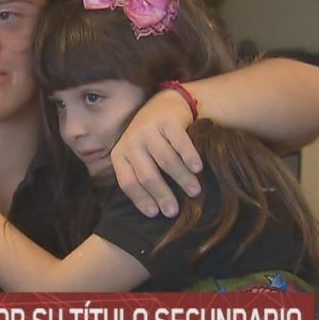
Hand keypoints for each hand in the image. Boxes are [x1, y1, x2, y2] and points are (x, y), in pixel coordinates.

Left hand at [110, 89, 201, 217]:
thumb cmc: (152, 139)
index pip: (128, 183)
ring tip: (194, 192)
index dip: (141, 200)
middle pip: (147, 175)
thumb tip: (154, 210)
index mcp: (120, 154)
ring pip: (166, 161)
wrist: (165, 105)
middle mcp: (131, 141)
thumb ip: (140, 175)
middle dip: (162, 195)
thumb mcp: (138, 156)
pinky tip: (198, 168)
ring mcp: (148, 129)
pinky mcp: (167, 120)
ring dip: (182, 179)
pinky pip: (180, 143)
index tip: (155, 214)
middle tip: (174, 211)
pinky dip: (190, 157)